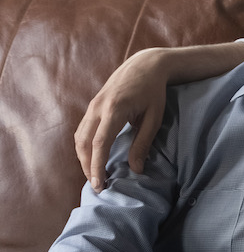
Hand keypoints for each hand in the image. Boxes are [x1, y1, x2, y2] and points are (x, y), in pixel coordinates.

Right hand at [75, 48, 172, 190]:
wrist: (145, 65)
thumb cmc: (154, 91)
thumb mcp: (154, 117)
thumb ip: (143, 143)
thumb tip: (136, 170)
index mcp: (115, 109)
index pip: (100, 143)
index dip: (98, 165)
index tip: (100, 183)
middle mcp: (98, 107)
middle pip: (84, 143)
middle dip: (88, 167)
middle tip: (98, 186)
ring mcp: (92, 106)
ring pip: (79, 138)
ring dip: (84, 159)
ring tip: (95, 176)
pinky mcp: (91, 106)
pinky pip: (82, 131)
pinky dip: (84, 147)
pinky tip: (93, 158)